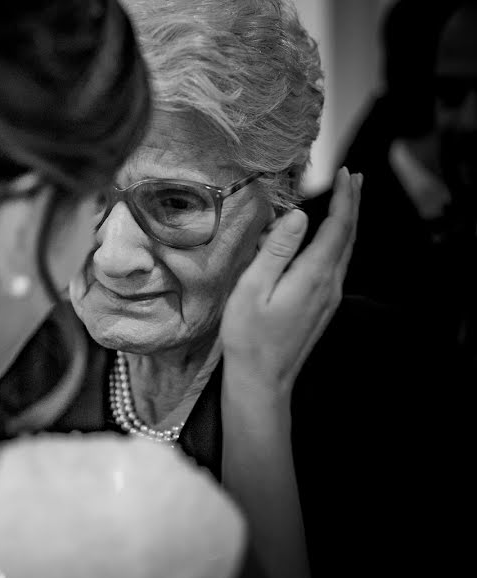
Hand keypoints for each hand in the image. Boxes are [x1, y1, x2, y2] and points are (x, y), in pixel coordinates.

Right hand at [220, 167, 361, 395]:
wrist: (262, 380)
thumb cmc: (249, 336)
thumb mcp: (253, 289)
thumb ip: (276, 251)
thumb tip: (298, 217)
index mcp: (313, 276)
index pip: (337, 228)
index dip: (344, 199)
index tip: (344, 173)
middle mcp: (329, 285)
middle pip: (348, 238)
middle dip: (352, 206)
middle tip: (352, 178)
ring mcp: (328, 298)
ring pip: (345, 252)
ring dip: (347, 224)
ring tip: (346, 202)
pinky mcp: (322, 308)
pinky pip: (337, 266)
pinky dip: (339, 242)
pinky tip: (330, 240)